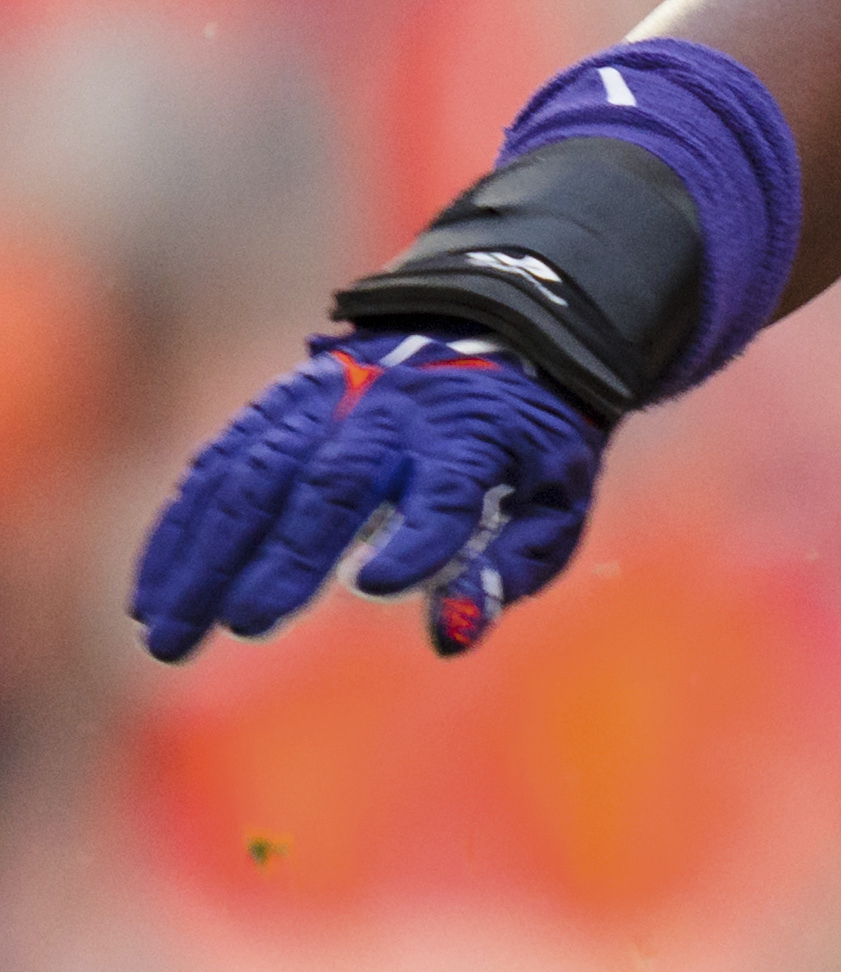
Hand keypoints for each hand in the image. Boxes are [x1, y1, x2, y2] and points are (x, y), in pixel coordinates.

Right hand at [132, 333, 608, 661]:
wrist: (491, 333)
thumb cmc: (526, 445)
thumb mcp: (555, 502)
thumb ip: (512, 566)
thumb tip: (450, 638)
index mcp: (474, 436)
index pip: (448, 489)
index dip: (418, 537)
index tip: (378, 584)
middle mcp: (393, 415)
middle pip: (333, 485)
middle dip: (284, 558)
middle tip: (242, 626)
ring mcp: (327, 404)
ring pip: (255, 477)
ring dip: (206, 558)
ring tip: (169, 632)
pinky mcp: (277, 406)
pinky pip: (217, 467)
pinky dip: (181, 531)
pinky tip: (154, 592)